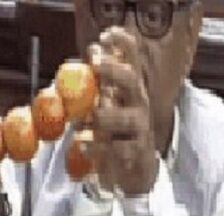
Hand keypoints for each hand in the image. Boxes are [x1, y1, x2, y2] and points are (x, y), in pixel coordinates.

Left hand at [88, 27, 158, 196]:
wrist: (135, 171)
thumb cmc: (118, 134)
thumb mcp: (107, 106)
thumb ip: (99, 85)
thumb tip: (89, 54)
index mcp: (130, 91)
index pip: (132, 61)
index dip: (122, 45)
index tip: (105, 35)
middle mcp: (138, 104)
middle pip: (131, 80)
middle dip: (112, 69)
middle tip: (94, 63)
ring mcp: (140, 128)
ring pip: (126, 115)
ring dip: (103, 114)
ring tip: (84, 119)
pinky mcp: (137, 153)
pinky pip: (120, 148)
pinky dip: (99, 147)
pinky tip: (83, 145)